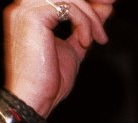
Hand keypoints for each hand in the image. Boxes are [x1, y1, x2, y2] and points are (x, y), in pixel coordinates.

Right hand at [4, 0, 117, 116]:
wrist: (35, 98)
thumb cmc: (49, 79)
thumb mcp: (77, 45)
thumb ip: (87, 24)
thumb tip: (106, 8)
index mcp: (32, 11)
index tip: (109, 3)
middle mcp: (25, 6)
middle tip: (112, 5)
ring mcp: (25, 10)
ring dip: (90, 16)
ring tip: (98, 37)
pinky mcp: (32, 17)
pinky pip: (68, 7)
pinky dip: (83, 23)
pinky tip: (85, 42)